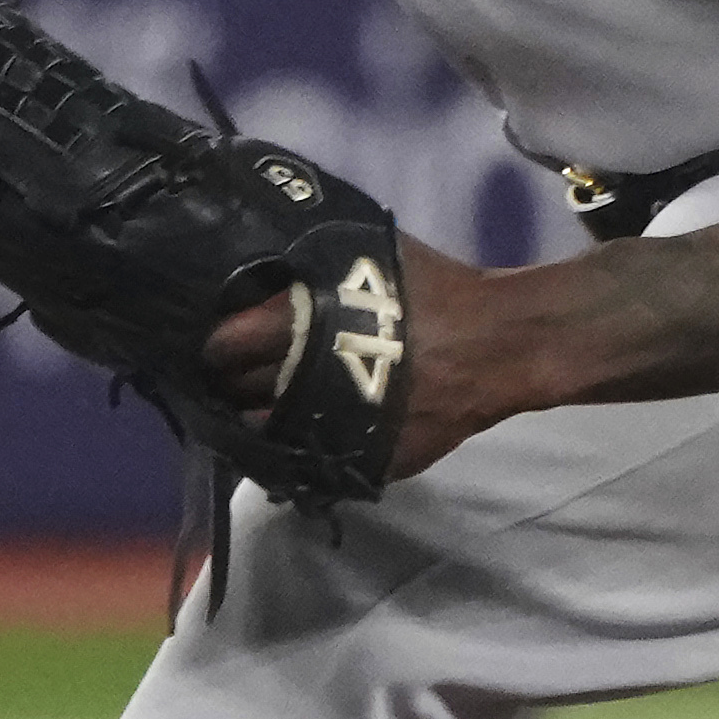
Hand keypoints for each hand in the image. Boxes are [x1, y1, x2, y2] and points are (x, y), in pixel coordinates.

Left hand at [208, 237, 511, 479]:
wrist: (498, 344)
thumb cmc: (435, 291)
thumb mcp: (370, 256)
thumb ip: (315, 264)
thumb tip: (271, 263)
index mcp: (302, 322)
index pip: (229, 342)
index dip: (220, 343)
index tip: (222, 343)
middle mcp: (307, 380)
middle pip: (240, 389)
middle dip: (233, 382)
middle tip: (237, 375)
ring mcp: (335, 427)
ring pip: (267, 434)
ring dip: (259, 419)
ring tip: (264, 406)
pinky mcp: (362, 460)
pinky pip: (311, 462)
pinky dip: (300, 447)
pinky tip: (301, 432)